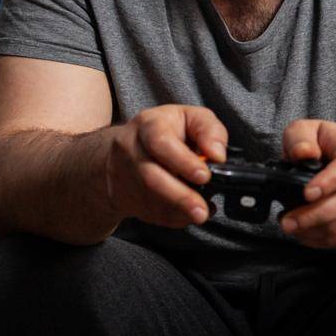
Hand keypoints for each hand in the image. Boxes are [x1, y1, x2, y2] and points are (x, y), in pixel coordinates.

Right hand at [102, 105, 226, 227]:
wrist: (117, 151)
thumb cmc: (162, 131)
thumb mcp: (189, 117)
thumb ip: (209, 130)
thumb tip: (218, 154)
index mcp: (148, 125)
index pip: (161, 143)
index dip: (183, 161)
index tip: (204, 175)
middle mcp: (131, 150)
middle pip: (151, 177)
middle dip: (180, 197)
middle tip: (202, 209)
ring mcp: (125, 177)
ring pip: (149, 199)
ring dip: (177, 211)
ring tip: (199, 214)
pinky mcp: (126, 197)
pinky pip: (148, 213)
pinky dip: (171, 217)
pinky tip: (186, 214)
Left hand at [278, 119, 335, 247]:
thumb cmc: (329, 148)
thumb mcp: (310, 131)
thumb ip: (301, 137)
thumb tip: (303, 153)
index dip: (328, 182)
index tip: (307, 193)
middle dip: (313, 215)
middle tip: (288, 221)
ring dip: (315, 231)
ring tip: (293, 227)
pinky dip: (323, 240)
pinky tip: (307, 234)